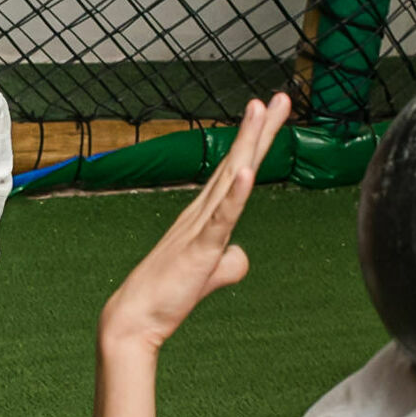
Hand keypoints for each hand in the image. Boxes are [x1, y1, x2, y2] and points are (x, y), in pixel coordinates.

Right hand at [98, 93, 291, 350]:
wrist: (135, 319)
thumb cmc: (166, 296)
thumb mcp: (209, 275)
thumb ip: (229, 262)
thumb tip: (242, 254)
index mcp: (205, 216)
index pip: (235, 172)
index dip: (254, 142)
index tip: (271, 113)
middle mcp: (201, 212)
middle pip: (236, 163)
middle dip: (259, 129)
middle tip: (279, 97)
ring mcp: (199, 227)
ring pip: (229, 178)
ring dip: (246, 144)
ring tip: (261, 110)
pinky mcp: (199, 248)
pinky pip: (221, 217)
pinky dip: (234, 194)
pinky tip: (246, 172)